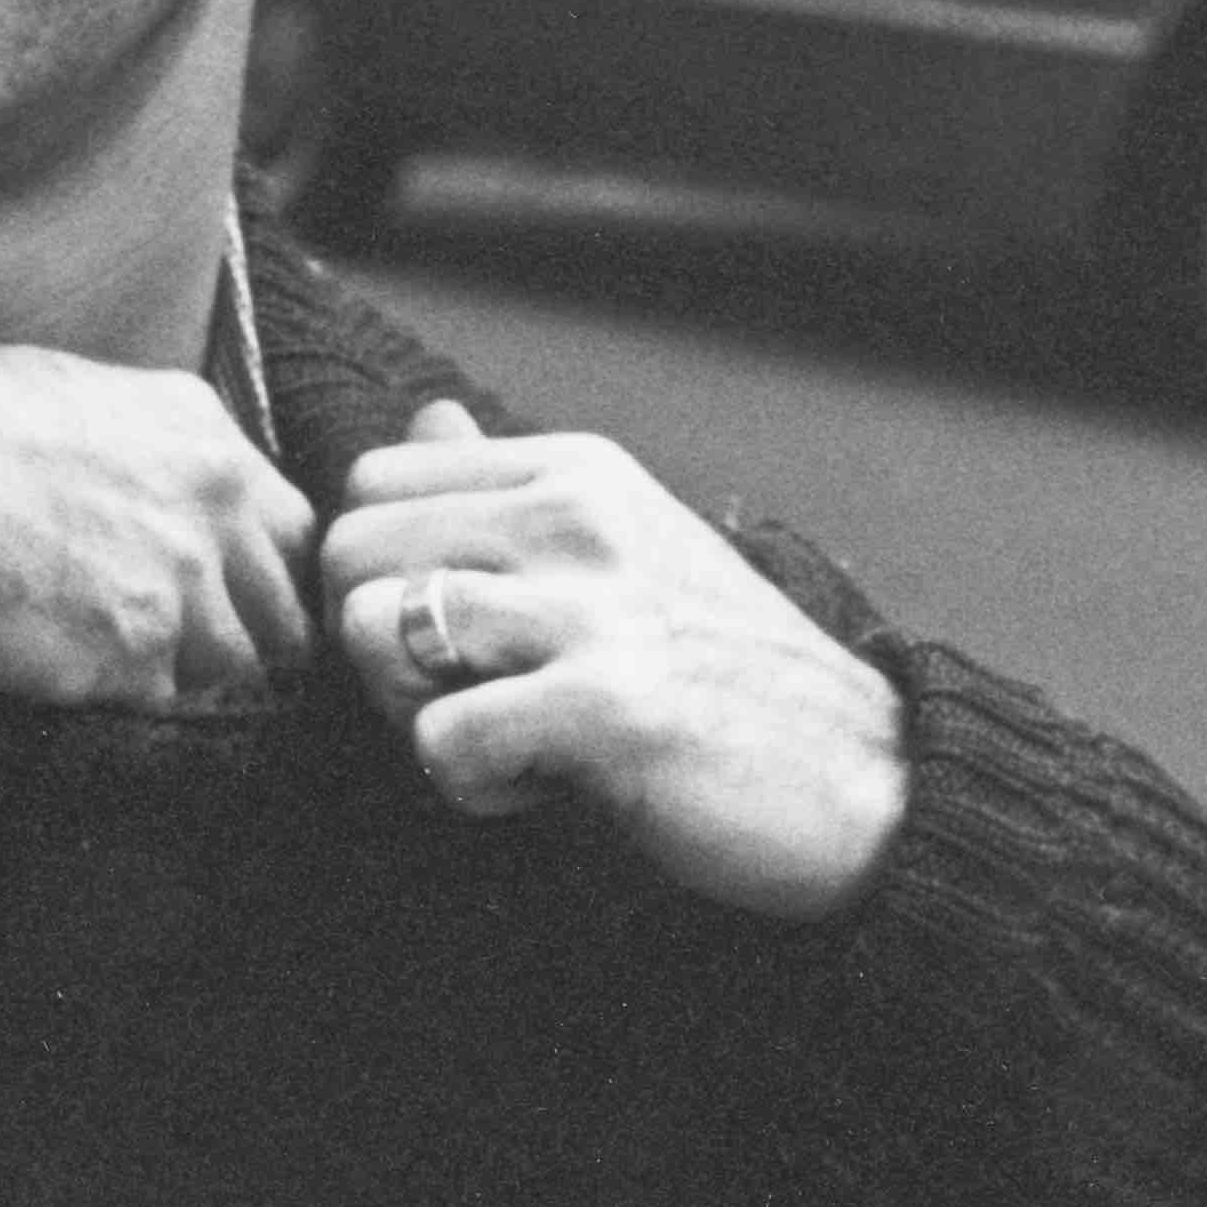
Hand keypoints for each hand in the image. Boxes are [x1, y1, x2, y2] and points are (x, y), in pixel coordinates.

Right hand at [0, 340, 321, 721]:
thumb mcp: (74, 398)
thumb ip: (144, 454)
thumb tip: (152, 497)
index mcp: (201, 430)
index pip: (290, 528)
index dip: (259, 576)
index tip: (227, 602)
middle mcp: (213, 503)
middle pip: (284, 609)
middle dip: (246, 642)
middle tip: (184, 659)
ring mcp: (182, 583)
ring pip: (234, 669)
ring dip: (188, 683)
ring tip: (115, 670)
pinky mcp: (137, 654)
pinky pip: (167, 705)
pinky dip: (129, 705)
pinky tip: (76, 678)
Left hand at [319, 404, 907, 915]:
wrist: (859, 779)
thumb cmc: (725, 679)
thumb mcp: (623, 550)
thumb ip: (511, 491)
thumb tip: (423, 416)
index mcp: (576, 471)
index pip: (372, 479)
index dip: (382, 575)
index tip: (463, 640)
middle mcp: (576, 516)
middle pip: (348, 553)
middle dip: (375, 650)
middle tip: (470, 701)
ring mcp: (590, 605)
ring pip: (371, 629)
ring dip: (413, 714)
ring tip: (506, 742)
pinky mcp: (601, 703)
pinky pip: (438, 740)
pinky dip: (469, 787)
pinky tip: (541, 789)